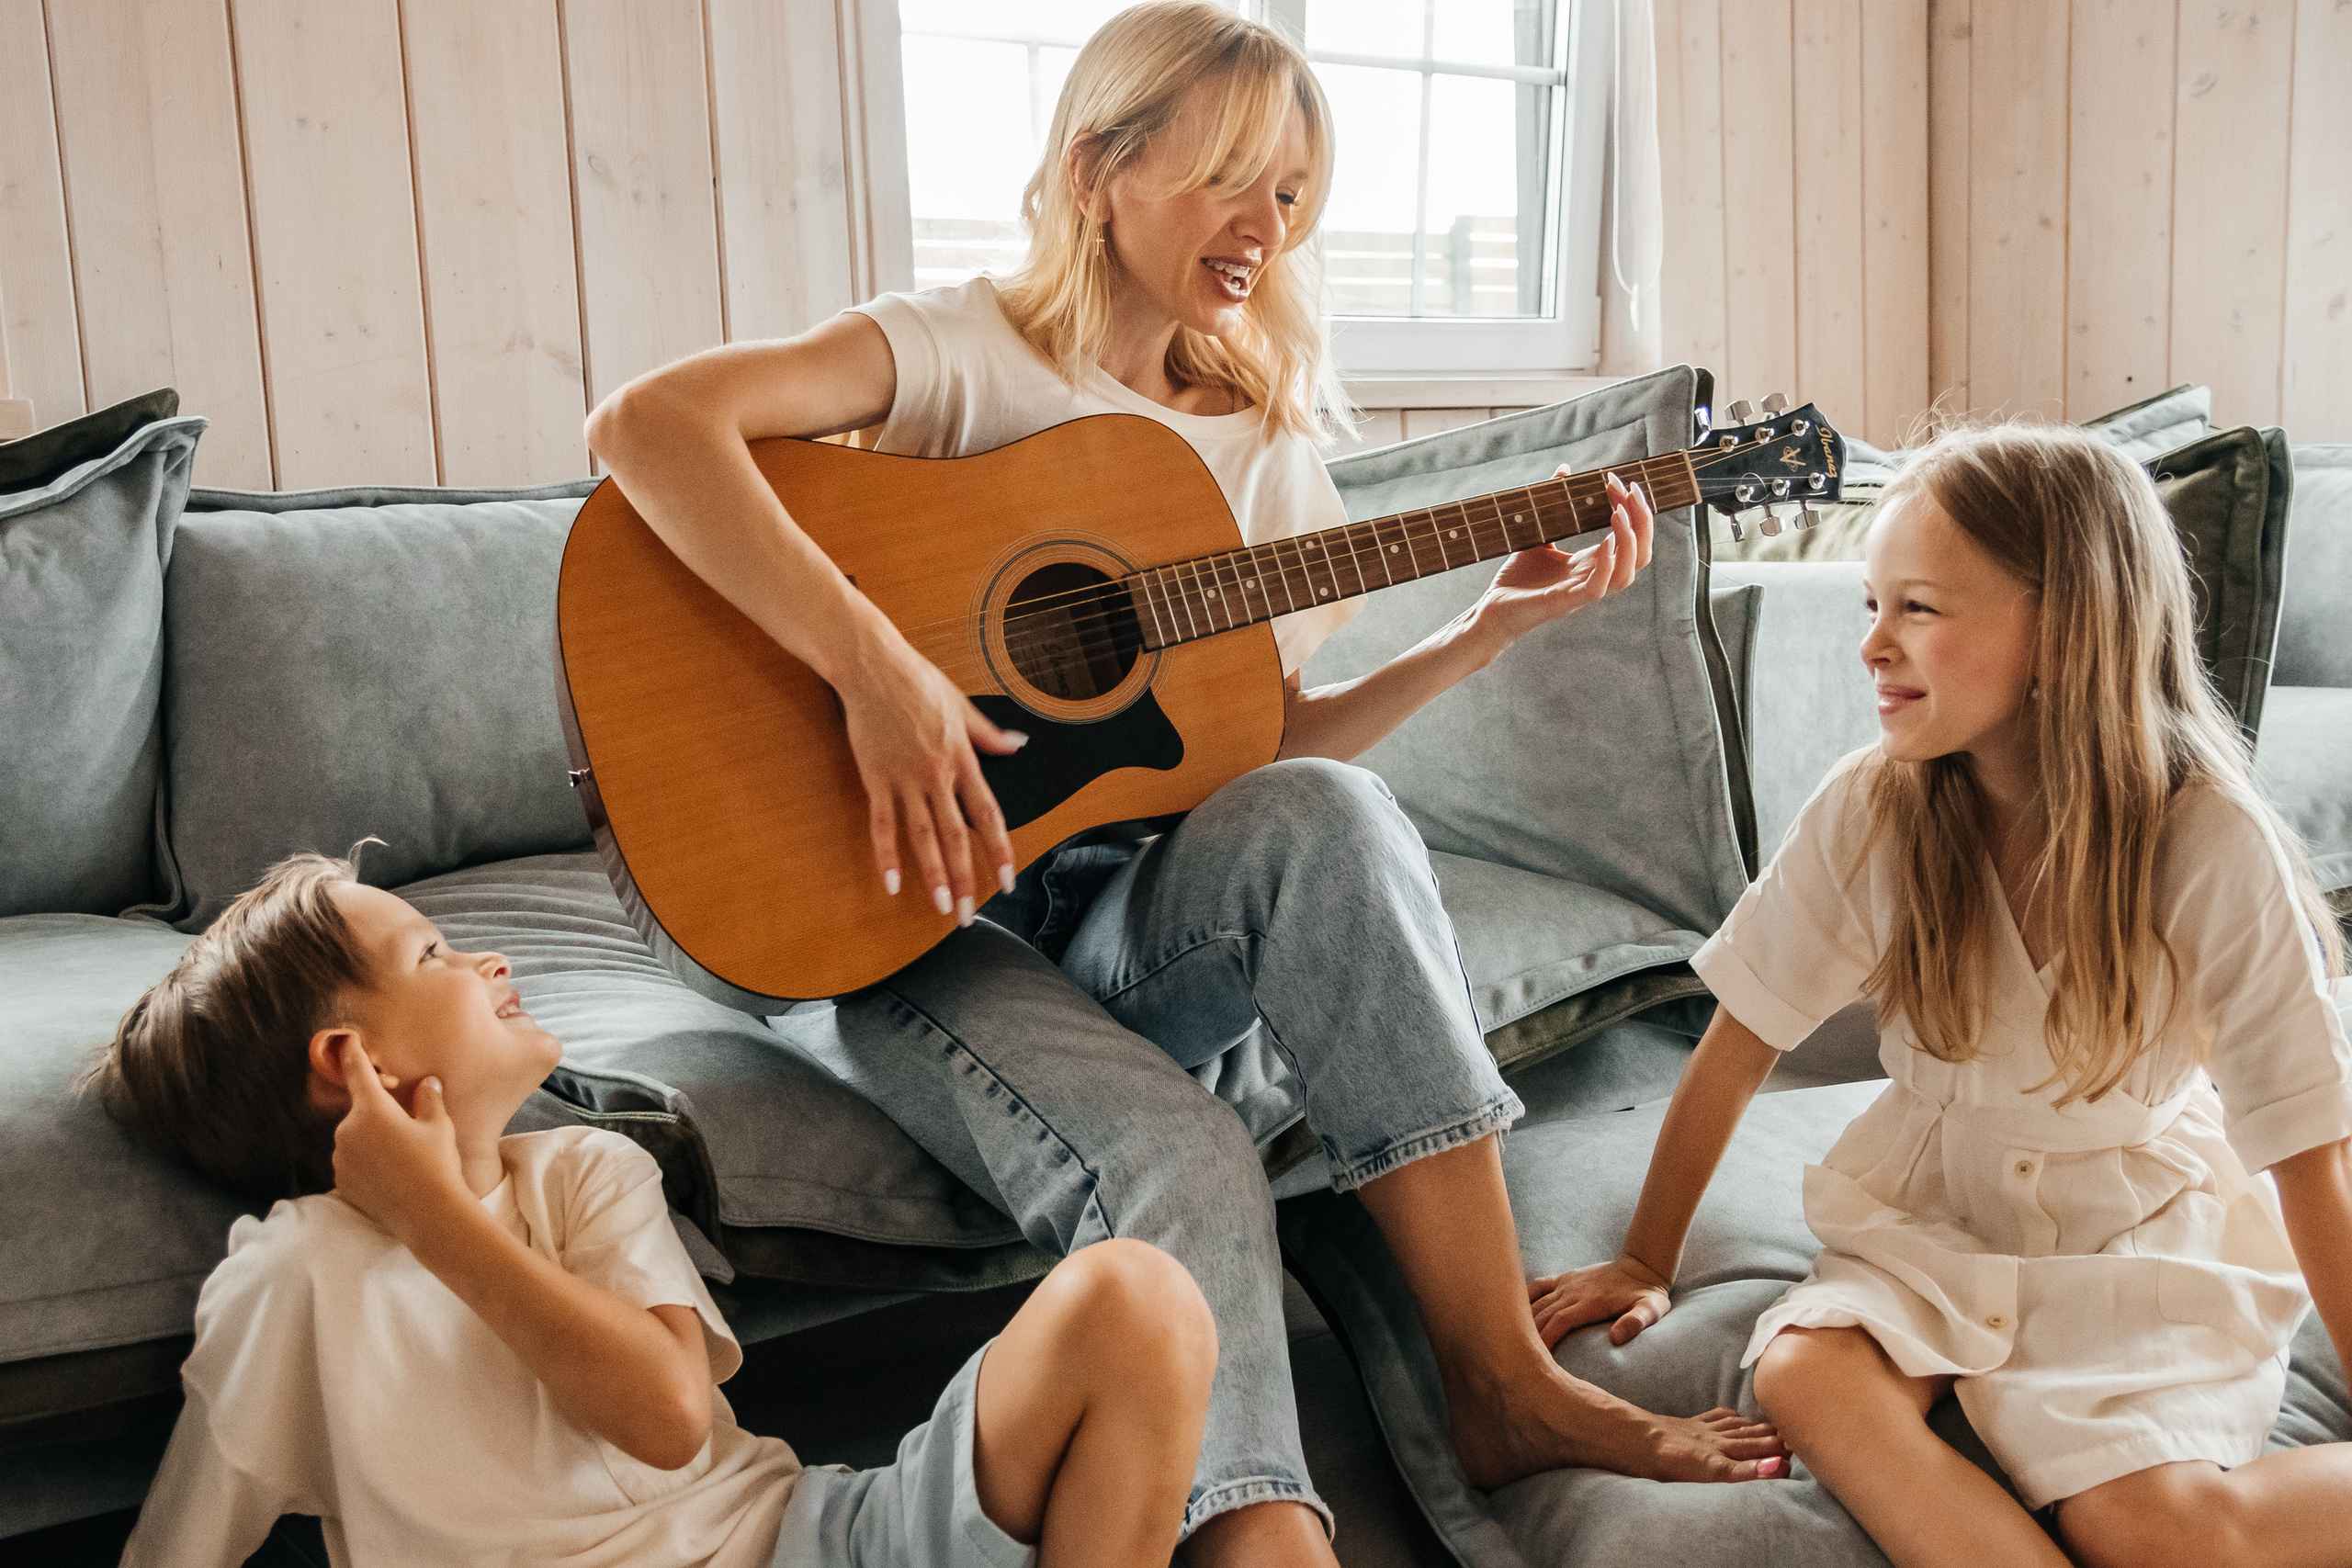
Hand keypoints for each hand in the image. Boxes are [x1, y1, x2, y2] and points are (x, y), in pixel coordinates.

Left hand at [331, 1039, 467, 1245]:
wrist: (428, 1214)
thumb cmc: (436, 1164)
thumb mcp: (439, 1126)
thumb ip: (428, 1099)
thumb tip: (427, 1084)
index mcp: (371, 1110)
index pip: (356, 1071)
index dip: (351, 1052)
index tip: (346, 1039)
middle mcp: (348, 1131)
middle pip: (360, 1111)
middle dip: (379, 1114)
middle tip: (409, 1130)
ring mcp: (340, 1159)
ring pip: (355, 1138)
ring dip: (372, 1140)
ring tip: (403, 1159)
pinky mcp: (341, 1182)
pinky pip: (352, 1163)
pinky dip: (367, 1163)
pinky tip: (392, 1175)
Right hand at [836, 626, 1024, 922]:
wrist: (873, 665)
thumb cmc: (918, 681)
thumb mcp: (963, 705)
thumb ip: (989, 734)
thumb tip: (1018, 744)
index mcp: (962, 759)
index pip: (988, 815)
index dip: (999, 850)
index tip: (1007, 879)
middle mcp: (937, 774)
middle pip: (957, 836)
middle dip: (965, 879)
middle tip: (968, 914)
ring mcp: (905, 778)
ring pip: (923, 837)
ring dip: (933, 875)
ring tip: (941, 907)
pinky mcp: (875, 777)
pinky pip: (881, 824)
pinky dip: (885, 855)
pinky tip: (891, 882)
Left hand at [1471, 469, 1654, 650]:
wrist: (1491, 611)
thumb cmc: (1517, 579)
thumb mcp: (1539, 534)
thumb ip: (1554, 504)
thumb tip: (1564, 469)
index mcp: (1592, 564)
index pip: (1630, 538)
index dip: (1632, 509)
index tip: (1618, 481)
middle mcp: (1594, 578)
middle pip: (1639, 554)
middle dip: (1641, 519)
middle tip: (1629, 488)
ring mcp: (1581, 592)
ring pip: (1627, 573)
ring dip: (1629, 541)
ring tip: (1619, 512)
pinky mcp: (1564, 603)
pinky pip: (1598, 587)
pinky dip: (1606, 565)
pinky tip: (1604, 542)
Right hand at [1527, 1253, 1674, 1347]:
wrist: (1641, 1267)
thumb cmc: (1647, 1295)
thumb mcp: (1651, 1310)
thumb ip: (1635, 1323)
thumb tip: (1615, 1339)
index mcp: (1590, 1302)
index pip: (1559, 1323)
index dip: (1544, 1340)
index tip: (1534, 1359)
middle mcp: (1574, 1291)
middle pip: (1542, 1315)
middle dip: (1527, 1335)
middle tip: (1515, 1357)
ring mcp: (1567, 1283)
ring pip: (1536, 1302)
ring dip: (1522, 1321)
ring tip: (1509, 1342)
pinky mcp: (1564, 1278)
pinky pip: (1538, 1286)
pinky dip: (1523, 1299)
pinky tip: (1513, 1314)